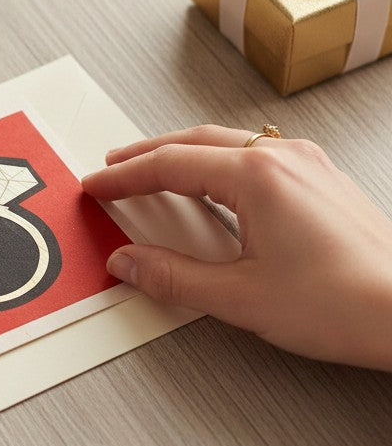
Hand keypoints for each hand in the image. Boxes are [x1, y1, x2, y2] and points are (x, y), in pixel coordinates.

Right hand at [81, 125, 391, 370]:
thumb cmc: (349, 303)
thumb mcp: (241, 297)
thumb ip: (173, 277)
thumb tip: (129, 261)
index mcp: (257, 176)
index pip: (169, 164)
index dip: (124, 177)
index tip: (96, 186)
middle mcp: (282, 158)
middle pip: (194, 142)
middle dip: (146, 155)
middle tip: (112, 170)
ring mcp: (306, 165)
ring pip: (225, 144)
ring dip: (181, 155)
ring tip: (152, 173)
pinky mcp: (321, 181)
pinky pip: (253, 156)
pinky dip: (216, 164)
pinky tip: (211, 186)